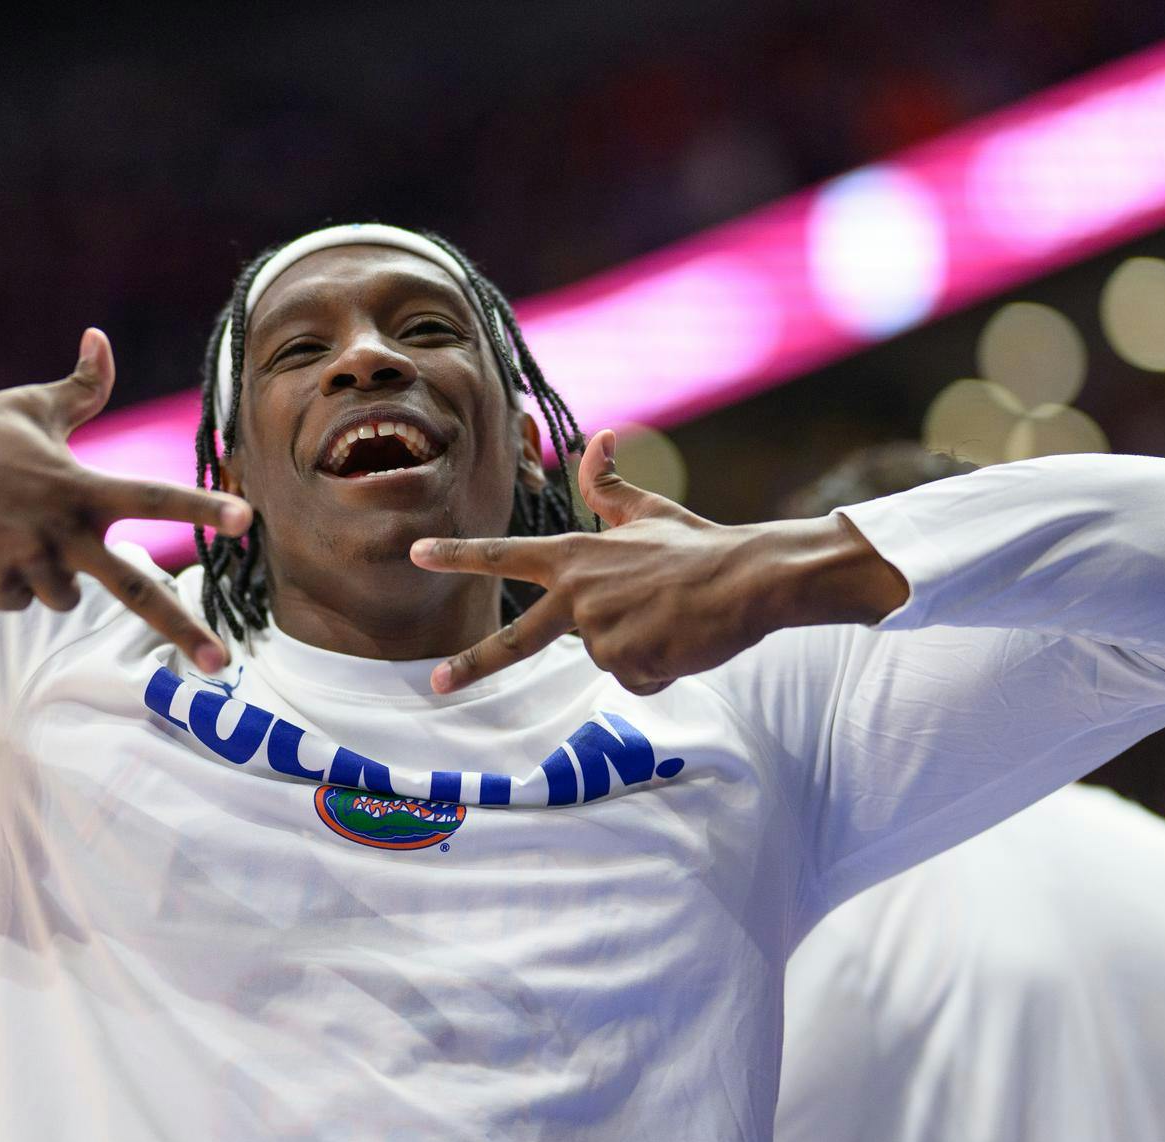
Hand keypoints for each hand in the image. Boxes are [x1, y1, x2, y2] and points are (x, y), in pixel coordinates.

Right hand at [0, 330, 252, 672]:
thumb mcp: (31, 405)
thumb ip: (82, 386)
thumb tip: (100, 336)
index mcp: (82, 484)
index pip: (157, 497)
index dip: (204, 507)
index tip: (248, 521)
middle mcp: (63, 528)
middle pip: (135, 589)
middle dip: (183, 629)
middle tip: (221, 665)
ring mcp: (29, 561)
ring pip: (65, 595)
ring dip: (46, 574)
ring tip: (7, 531)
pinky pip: (21, 601)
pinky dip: (7, 583)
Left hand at [409, 430, 907, 693]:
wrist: (748, 578)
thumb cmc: (698, 544)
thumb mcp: (648, 510)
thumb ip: (610, 487)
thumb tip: (599, 435)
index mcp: (575, 556)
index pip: (504, 555)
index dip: (458, 554)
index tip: (416, 553)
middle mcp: (577, 595)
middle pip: (514, 640)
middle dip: (471, 664)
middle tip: (436, 684)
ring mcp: (599, 632)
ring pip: (604, 657)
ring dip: (636, 647)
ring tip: (670, 618)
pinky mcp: (627, 663)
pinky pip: (635, 677)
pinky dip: (658, 666)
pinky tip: (680, 640)